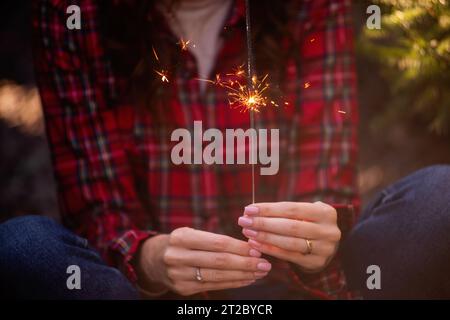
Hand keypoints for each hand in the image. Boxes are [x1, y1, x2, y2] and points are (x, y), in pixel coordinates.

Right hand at [136, 227, 271, 295]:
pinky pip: (213, 286)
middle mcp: (177, 256)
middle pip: (219, 261)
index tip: (257, 248)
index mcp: (181, 237)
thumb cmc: (183, 243)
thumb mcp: (192, 233)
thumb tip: (250, 246)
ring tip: (260, 272)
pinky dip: (233, 283)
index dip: (239, 247)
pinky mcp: (182, 289)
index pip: (217, 243)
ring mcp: (179, 275)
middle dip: (245, 263)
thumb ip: (216, 239)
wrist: (155, 260)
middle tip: (265, 263)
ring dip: (243, 275)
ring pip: (217, 277)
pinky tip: (247, 279)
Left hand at [238, 201, 340, 272]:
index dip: (269, 209)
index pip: (292, 209)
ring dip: (265, 237)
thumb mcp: (305, 212)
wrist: (326, 244)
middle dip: (264, 223)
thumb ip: (283, 211)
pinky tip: (256, 245)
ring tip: (248, 232)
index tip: (249, 209)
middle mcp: (329, 231)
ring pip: (289, 243)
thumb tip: (252, 211)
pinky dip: (270, 250)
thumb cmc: (308, 222)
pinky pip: (289, 256)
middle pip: (290, 226)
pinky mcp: (316, 262)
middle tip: (244, 221)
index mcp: (326, 213)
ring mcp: (324, 249)